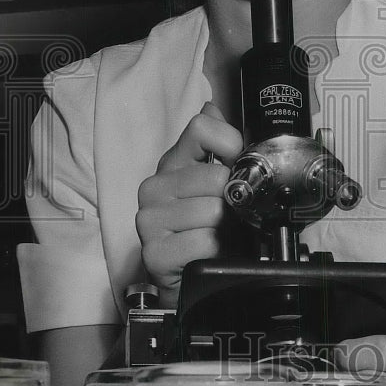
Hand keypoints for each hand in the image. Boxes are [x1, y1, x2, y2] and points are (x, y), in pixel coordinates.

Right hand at [136, 102, 242, 307]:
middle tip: (230, 216)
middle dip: (233, 200)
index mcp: (171, 164)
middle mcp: (154, 187)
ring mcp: (149, 220)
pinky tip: (209, 253)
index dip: (231, 145)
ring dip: (227, 229)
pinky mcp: (154, 252)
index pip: (201, 127)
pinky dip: (216, 249)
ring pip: (212, 211)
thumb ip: (217, 146)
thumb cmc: (205, 230)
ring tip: (220, 236)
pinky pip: (203, 241)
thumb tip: (213, 107)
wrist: (191, 279)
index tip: (236, 166)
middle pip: (215, 176)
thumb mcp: (215, 185)